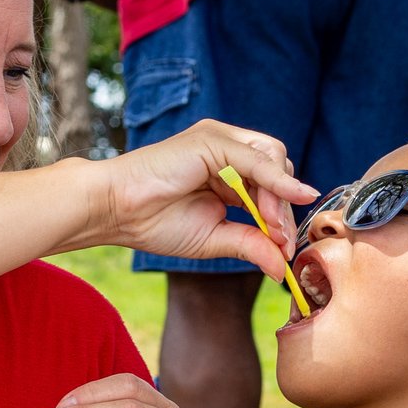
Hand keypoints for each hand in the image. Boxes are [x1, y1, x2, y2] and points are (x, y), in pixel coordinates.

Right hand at [87, 120, 312, 276]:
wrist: (116, 211)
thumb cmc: (154, 222)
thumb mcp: (215, 238)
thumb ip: (251, 245)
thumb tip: (282, 268)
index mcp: (228, 172)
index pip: (271, 185)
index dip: (283, 215)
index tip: (285, 248)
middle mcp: (227, 151)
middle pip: (277, 168)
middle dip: (284, 207)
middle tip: (281, 240)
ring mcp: (220, 140)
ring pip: (272, 157)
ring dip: (279, 195)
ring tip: (272, 227)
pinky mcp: (212, 139)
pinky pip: (255, 157)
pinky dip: (276, 179)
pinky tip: (292, 196)